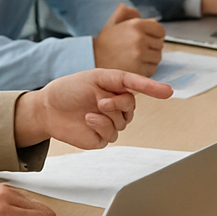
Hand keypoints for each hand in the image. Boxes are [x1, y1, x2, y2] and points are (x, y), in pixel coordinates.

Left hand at [14, 68, 172, 149]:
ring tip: (91, 109)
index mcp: (115, 89)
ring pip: (122, 122)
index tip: (168, 91)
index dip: (154, 88)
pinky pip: (111, 134)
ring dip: (107, 115)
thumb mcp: (97, 76)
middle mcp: (115, 107)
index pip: (139, 88)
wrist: (48, 108)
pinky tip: (88, 119)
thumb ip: (121, 80)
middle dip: (118, 103)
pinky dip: (100, 125)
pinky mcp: (100, 139)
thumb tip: (140, 89)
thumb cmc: (70, 89)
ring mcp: (108, 123)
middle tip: (101, 100)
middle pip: (131, 107)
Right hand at [93, 3, 165, 75]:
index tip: (147, 38)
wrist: (92, 59)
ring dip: (150, 58)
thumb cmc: (105, 41)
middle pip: (160, 45)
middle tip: (137, 48)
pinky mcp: (138, 70)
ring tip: (135, 57)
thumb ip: (129, 13)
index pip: (160, 30)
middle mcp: (139, 39)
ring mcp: (139, 55)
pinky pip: (152, 69)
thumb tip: (148, 17)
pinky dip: (146, 69)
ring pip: (157, 58)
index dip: (155, 34)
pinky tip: (134, 65)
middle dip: (152, 46)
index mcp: (136, 25)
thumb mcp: (114, 22)